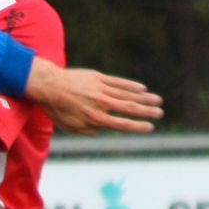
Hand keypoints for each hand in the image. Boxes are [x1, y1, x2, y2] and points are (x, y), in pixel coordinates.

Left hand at [24, 60, 161, 133]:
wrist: (48, 85)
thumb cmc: (58, 109)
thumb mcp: (71, 127)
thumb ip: (89, 131)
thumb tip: (104, 130)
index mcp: (94, 119)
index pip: (122, 125)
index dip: (138, 127)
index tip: (150, 127)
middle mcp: (100, 104)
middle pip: (129, 108)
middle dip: (147, 112)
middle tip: (160, 113)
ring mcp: (100, 89)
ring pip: (127, 94)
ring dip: (144, 98)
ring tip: (158, 101)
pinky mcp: (98, 77)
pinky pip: (118, 82)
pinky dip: (131, 85)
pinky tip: (142, 88)